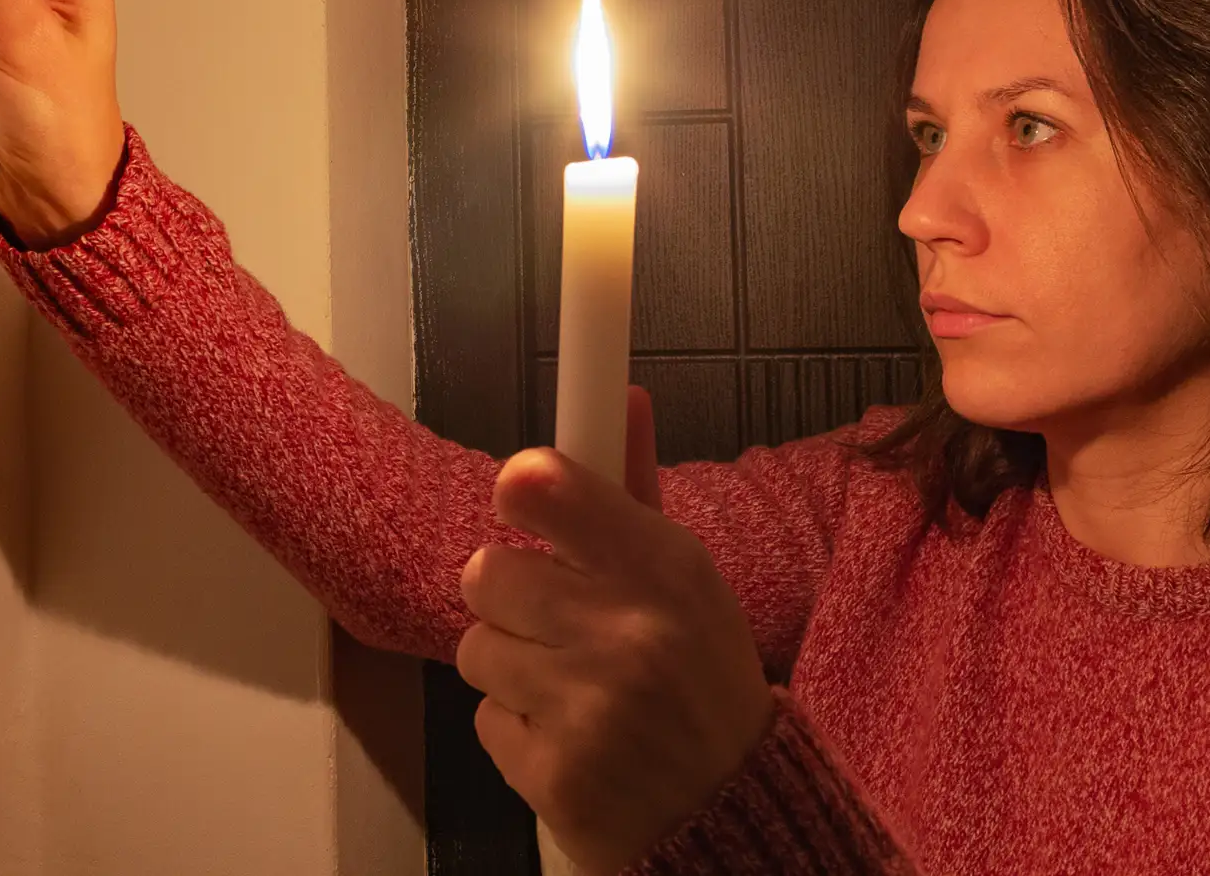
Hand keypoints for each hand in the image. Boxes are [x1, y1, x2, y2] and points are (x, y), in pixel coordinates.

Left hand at [457, 388, 776, 873]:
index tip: (521, 493)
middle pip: (488, 571)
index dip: (522, 486)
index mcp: (666, 567)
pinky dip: (516, 729)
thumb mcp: (690, 580)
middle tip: (556, 621)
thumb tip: (621, 396)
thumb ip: (634, 492)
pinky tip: (569, 735)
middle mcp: (625, 630)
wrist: (732, 812)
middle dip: (512, 598)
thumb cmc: (703, 683)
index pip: (548, 484)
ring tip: (569, 686)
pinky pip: (484, 720)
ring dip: (510, 666)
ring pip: (476, 648)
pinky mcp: (553, 773)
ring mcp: (587, 705)